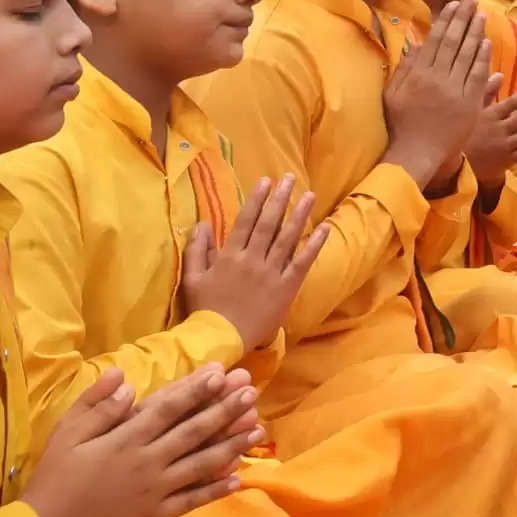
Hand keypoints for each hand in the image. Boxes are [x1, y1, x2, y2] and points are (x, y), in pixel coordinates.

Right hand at [21, 366, 259, 516]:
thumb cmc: (55, 476)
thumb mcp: (66, 433)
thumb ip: (95, 405)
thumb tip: (124, 378)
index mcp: (125, 440)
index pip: (167, 408)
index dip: (196, 389)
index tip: (221, 371)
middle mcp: (147, 463)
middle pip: (193, 432)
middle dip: (225, 410)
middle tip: (251, 391)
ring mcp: (155, 491)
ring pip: (201, 464)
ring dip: (231, 446)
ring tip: (258, 429)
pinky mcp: (155, 515)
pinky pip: (191, 501)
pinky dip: (215, 490)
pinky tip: (239, 479)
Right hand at [179, 177, 328, 352]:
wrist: (221, 339)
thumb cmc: (205, 310)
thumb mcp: (192, 279)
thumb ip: (196, 250)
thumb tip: (201, 223)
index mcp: (229, 256)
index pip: (245, 221)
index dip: (256, 200)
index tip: (265, 181)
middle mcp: (252, 260)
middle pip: (269, 224)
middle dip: (279, 198)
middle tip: (288, 178)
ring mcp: (271, 273)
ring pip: (287, 238)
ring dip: (299, 214)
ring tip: (308, 195)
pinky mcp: (286, 288)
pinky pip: (302, 262)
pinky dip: (314, 245)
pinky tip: (324, 228)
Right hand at [383, 2, 491, 190]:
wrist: (418, 153)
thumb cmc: (402, 125)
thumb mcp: (394, 95)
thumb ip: (404, 68)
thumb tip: (416, 44)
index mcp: (418, 75)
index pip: (435, 40)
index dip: (446, 20)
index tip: (454, 4)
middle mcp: (437, 80)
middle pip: (453, 43)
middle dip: (463, 19)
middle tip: (472, 1)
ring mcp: (455, 91)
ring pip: (468, 56)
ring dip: (475, 33)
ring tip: (481, 15)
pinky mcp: (470, 103)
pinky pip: (478, 76)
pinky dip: (483, 58)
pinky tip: (487, 43)